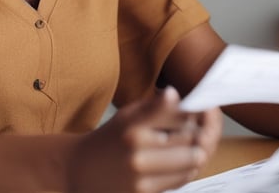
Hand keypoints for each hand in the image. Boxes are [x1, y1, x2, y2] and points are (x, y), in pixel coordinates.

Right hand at [66, 87, 221, 192]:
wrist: (82, 171)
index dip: (194, 113)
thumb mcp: (127, 115)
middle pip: (191, 138)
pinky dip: (186, 170)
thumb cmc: (109, 139)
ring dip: (194, 153)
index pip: (181, 114)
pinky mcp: (144, 192)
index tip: (194, 113)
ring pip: (192, 160)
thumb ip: (155, 106)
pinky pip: (182, 179)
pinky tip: (177, 164)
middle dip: (197, 133)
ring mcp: (141, 173)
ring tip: (186, 148)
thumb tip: (178, 96)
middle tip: (194, 131)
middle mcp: (136, 148)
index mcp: (133, 123)